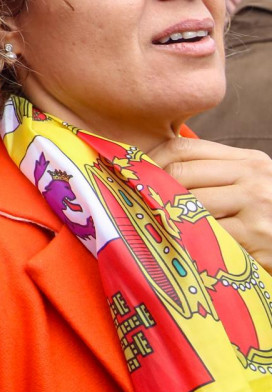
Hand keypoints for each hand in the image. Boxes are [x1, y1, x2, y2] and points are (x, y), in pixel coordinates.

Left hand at [147, 137, 271, 270]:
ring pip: (188, 203)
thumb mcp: (249, 187)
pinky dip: (186, 238)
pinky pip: (205, 233)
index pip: (185, 147)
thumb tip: (151, 170)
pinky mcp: (256, 237)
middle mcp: (255, 177)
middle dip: (152, 189)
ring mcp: (257, 206)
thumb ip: (212, 176)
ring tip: (152, 222)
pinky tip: (178, 244)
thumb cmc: (266, 220)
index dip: (152, 160)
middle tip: (134, 202)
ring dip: (165, 215)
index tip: (132, 174)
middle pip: (180, 173)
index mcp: (249, 161)